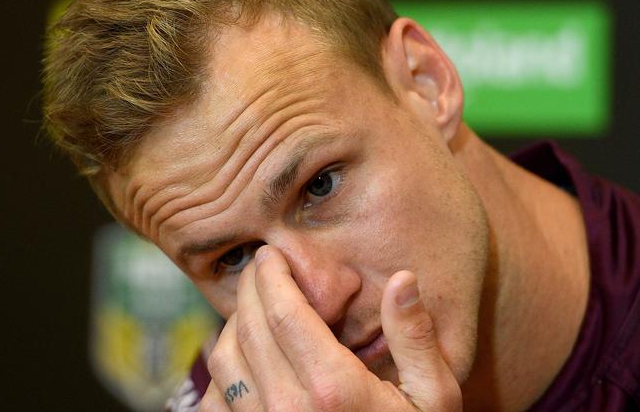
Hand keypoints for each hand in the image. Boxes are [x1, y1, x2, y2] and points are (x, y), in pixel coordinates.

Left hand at [199, 246, 461, 410]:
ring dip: (233, 323)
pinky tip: (242, 353)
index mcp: (334, 389)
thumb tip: (403, 278)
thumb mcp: (435, 398)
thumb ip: (416, 339)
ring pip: (224, 362)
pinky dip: (222, 369)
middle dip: (249, 288)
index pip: (284, 313)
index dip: (271, 276)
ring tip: (252, 304)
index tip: (269, 254)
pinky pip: (215, 402)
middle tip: (258, 267)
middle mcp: (288, 409)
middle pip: (248, 330)